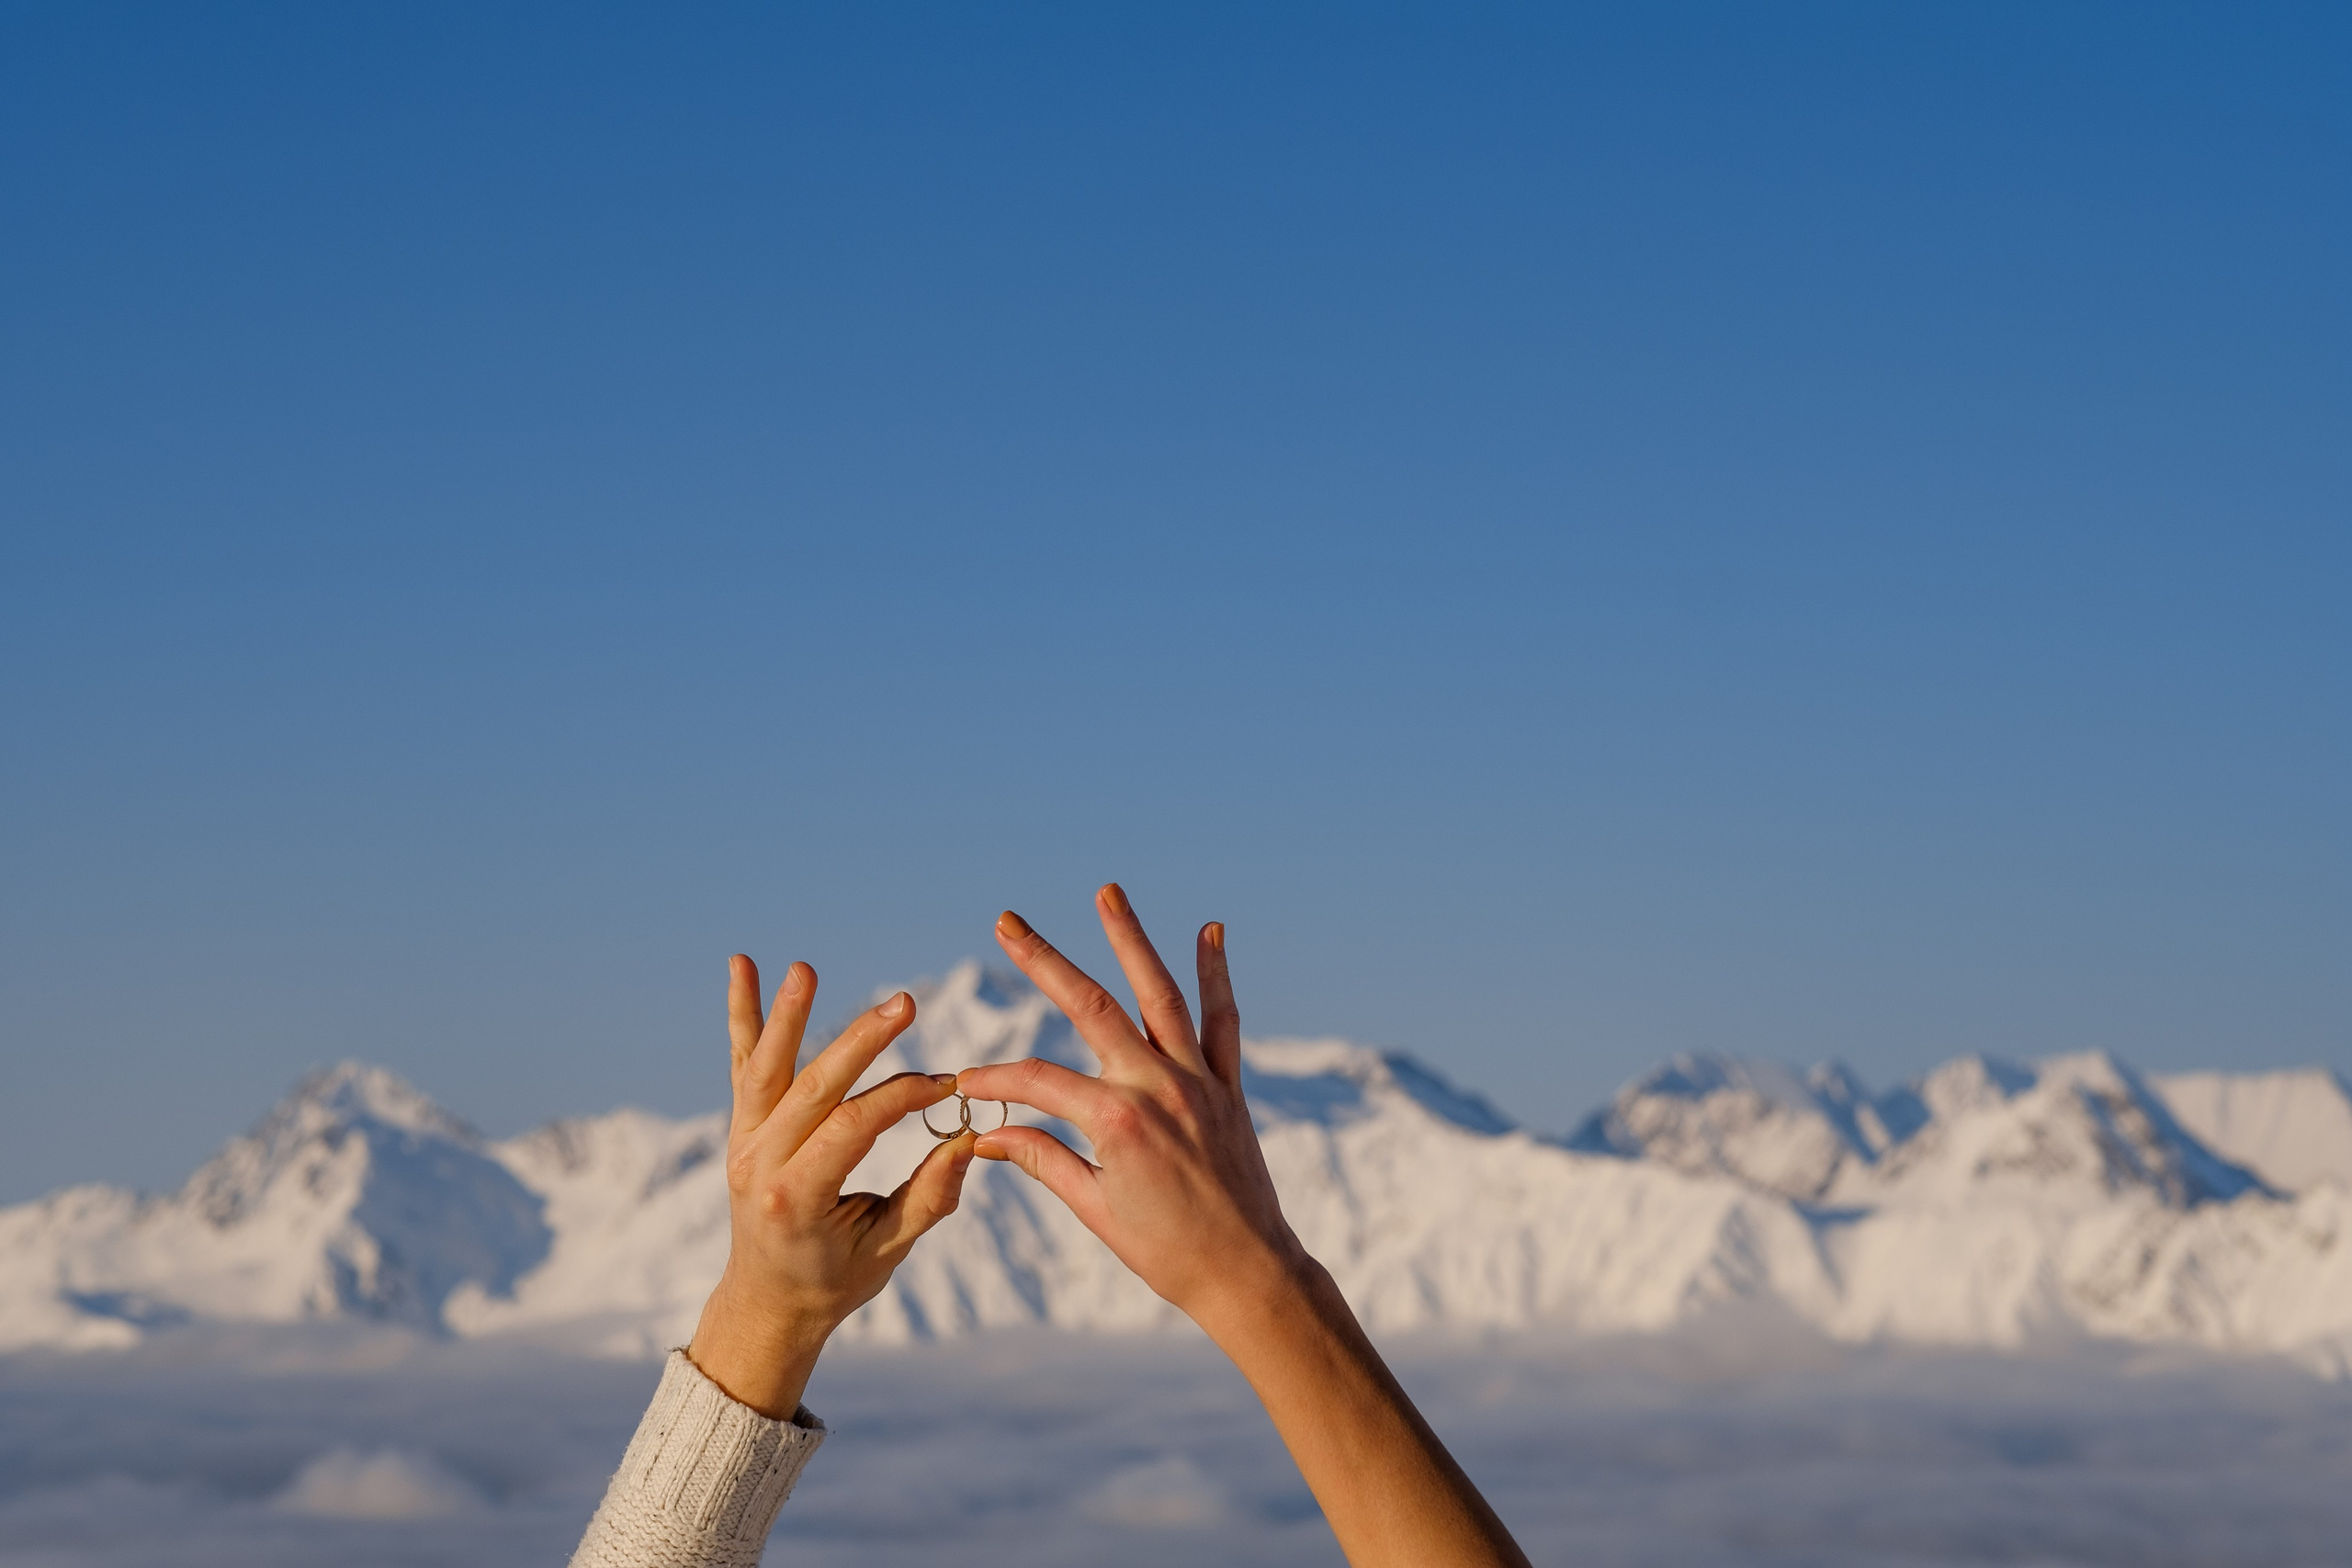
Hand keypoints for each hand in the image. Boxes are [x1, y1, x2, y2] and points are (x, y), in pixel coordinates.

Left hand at [687, 956, 973, 1416]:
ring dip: (788, 1015)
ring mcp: (743, 1143)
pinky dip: (742, 1015)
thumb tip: (969, 1138)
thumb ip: (929, 1197)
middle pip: (814, 1089)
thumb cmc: (835, 1280)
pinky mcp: (741, 1128)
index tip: (948, 1086)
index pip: (853, 1128)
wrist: (767, 1302)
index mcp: (795, 1200)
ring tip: (804, 969)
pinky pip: (743, 1065)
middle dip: (861, 1042)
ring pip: (767, 1068)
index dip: (903, 1100)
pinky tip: (741, 965)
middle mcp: (760, 1165)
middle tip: (904, 1003)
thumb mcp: (888, 1251)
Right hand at [957, 885, 1310, 1335]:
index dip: (995, 1079)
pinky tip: (1210, 931)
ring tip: (1108, 892)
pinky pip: (1222, 1022)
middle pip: (1090, 1007)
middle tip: (1007, 921)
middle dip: (1043, 961)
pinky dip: (1216, 976)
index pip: (1038, 1081)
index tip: (963, 1082)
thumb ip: (1043, 1160)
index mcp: (1118, 1122)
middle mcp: (1159, 1088)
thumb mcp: (1095, 1210)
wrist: (1248, 1274)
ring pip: (1159, 995)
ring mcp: (1199, 1081)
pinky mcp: (1229, 1088)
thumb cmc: (1166, 1254)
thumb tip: (987, 1133)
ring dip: (1132, 940)